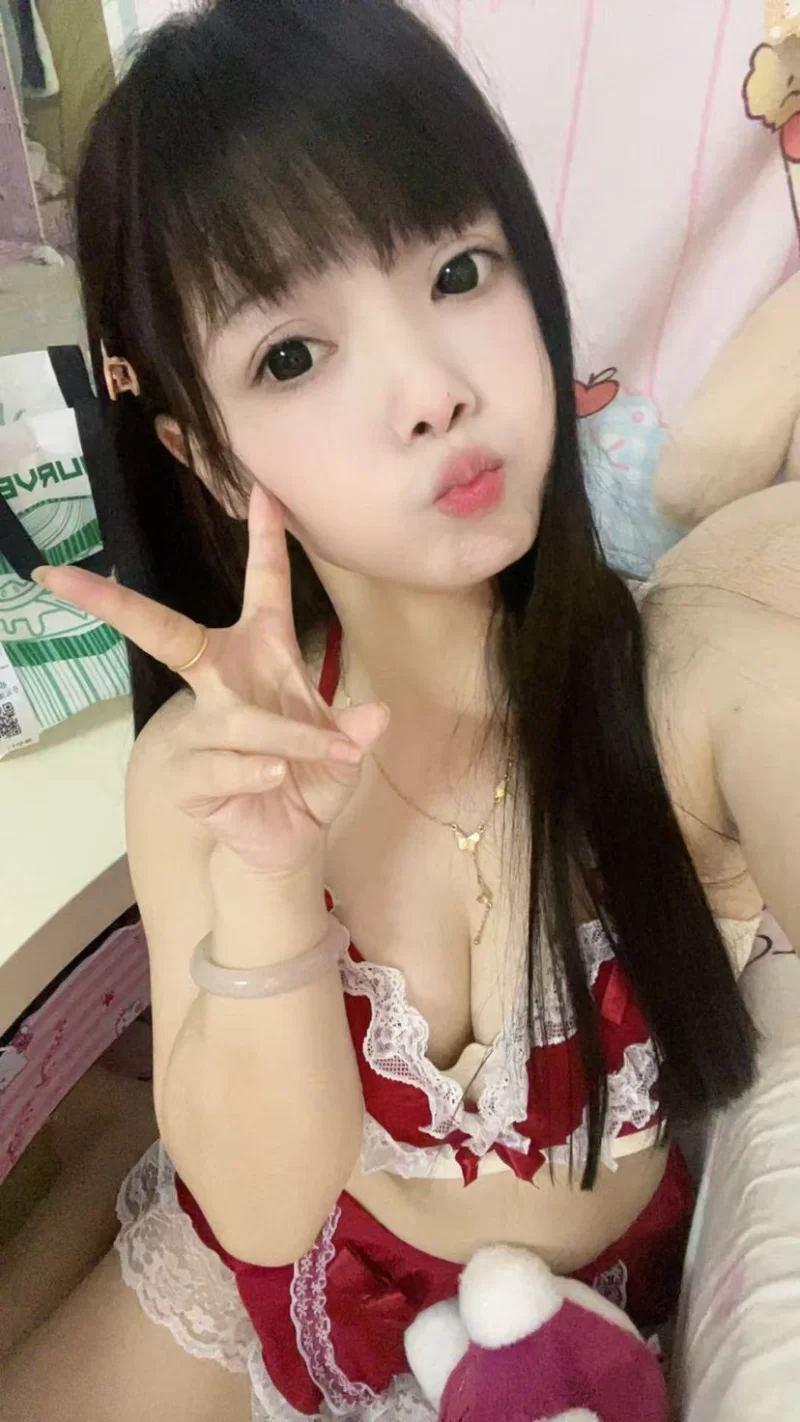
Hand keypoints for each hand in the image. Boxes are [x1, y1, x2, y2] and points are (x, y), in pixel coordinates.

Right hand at [32, 485, 387, 873]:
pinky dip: (260, 769)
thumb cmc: (307, 776)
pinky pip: (224, 764)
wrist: (286, 839)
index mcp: (260, 654)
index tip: (264, 490)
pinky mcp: (191, 774)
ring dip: (288, 735)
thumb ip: (355, 732)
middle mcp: (222, 681)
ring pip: (236, 719)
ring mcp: (201, 728)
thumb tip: (375, 716)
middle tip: (60, 577)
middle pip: (164, 634)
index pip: (263, 587)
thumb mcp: (343, 750)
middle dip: (114, 604)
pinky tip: (279, 776)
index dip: (265, 540)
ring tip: (334, 753)